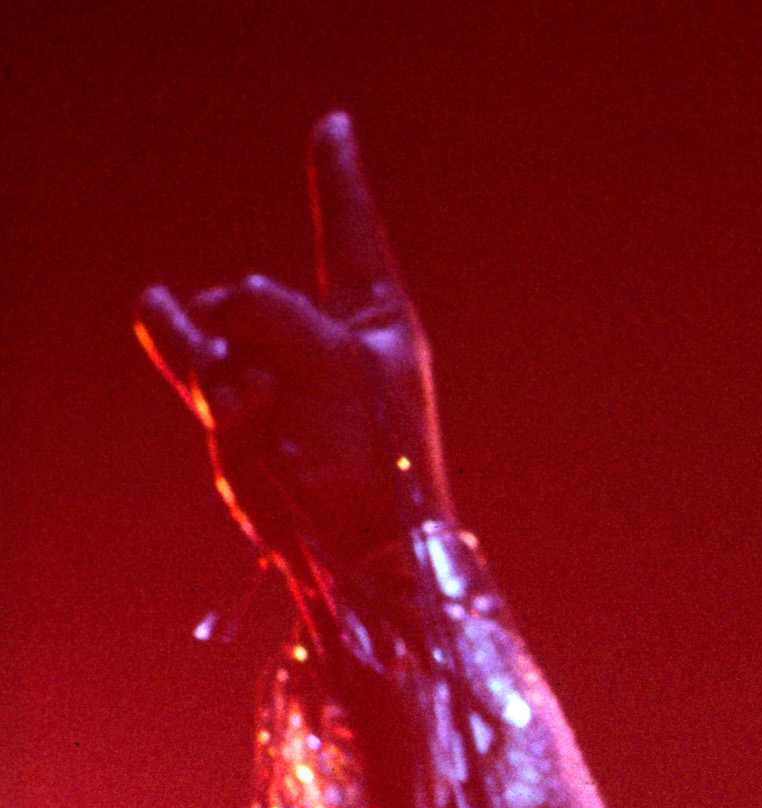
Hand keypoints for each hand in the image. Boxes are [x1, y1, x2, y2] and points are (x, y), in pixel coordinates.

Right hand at [136, 113, 453, 584]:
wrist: (364, 548)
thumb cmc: (379, 457)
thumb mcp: (338, 359)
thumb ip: (269, 311)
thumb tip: (206, 318)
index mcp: (380, 318)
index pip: (352, 231)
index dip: (337, 177)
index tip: (334, 125)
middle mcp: (326, 340)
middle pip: (255, 297)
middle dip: (248, 325)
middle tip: (280, 386)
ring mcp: (277, 378)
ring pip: (208, 332)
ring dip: (212, 358)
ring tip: (253, 404)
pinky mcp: (239, 419)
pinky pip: (201, 376)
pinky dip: (216, 394)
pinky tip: (242, 415)